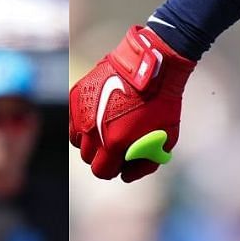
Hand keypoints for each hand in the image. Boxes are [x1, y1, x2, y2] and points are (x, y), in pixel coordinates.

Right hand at [70, 24, 196, 180]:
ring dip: (91, 139)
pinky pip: (74, 120)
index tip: (120, 162)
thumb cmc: (161, 101)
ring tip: (107, 127)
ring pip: (78, 140)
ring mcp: (82, 112)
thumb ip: (145, 164)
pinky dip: (83, 122)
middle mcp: (93, 130)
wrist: (152, 65)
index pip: (101, 171)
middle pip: (88, 158)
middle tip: (116, 144)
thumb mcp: (166, 139)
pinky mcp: (76, 95)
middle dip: (102, 155)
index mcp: (113, 143)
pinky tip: (100, 113)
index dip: (112, 170)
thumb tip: (127, 175)